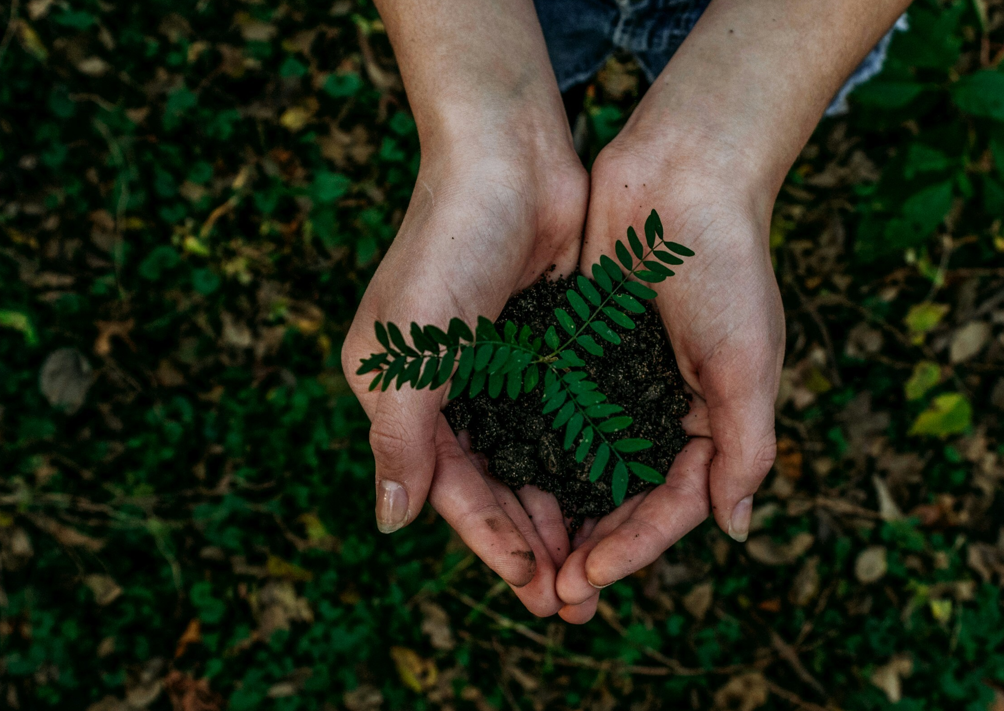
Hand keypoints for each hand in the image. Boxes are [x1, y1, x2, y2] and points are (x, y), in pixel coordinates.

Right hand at [341, 140, 587, 616]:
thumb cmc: (448, 244)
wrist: (508, 155)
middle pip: (492, 484)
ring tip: (597, 563)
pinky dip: (583, 459)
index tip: (534, 585)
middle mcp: (446, 388)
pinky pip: (563, 419)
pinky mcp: (543, 347)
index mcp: (399, 393)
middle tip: (573, 599)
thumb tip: (390, 522)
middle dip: (530, 541)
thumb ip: (400, 437)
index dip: (490, 539)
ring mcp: (497, 369)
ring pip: (531, 460)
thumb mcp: (410, 348)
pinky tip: (613, 495)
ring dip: (560, 511)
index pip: (448, 486)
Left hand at [555, 132, 785, 622]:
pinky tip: (503, 483)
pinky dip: (535, 452)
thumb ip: (744, 448)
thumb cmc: (726, 266)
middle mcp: (663, 410)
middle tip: (551, 595)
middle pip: (624, 499)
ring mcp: (618, 383)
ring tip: (524, 560)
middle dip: (591, 548)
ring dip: (558, 514)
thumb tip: (735, 530)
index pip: (672, 505)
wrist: (681, 173)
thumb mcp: (746, 363)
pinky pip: (554, 415)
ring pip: (583, 467)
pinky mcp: (579, 351)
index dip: (633, 548)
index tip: (588, 578)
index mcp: (712, 420)